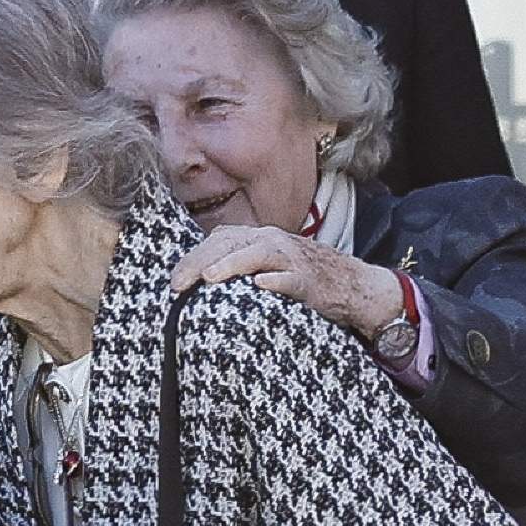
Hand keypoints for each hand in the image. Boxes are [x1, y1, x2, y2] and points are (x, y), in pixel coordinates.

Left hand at [169, 225, 400, 336]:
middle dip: (201, 262)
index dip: (193, 258)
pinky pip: (291, 278)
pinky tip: (260, 286)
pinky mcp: (310, 281)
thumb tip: (200, 274)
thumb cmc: (303, 278)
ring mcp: (292, 259)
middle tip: (178, 284)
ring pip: (258, 255)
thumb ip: (239, 264)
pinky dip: (275, 281)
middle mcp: (273, 242)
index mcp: (259, 238)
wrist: (353, 285)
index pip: (218, 241)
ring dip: (233, 264)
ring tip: (209, 278)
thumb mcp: (268, 265)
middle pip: (231, 244)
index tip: (172, 281)